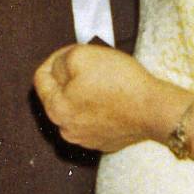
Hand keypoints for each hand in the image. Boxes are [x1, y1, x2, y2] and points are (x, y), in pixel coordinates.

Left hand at [34, 43, 164, 152]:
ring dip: (84, 92)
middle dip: (70, 76)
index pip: (40, 78)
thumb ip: (60, 60)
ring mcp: (86, 140)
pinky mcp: (105, 142)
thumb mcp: (81, 55)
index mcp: (56, 109)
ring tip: (104, 80)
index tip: (72, 51)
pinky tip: (113, 97)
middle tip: (91, 64)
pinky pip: (94, 119)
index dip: (54, 57)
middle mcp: (66, 130)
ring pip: (76, 108)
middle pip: (58, 94)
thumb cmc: (117, 80)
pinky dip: (99, 107)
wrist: (153, 109)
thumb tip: (56, 67)